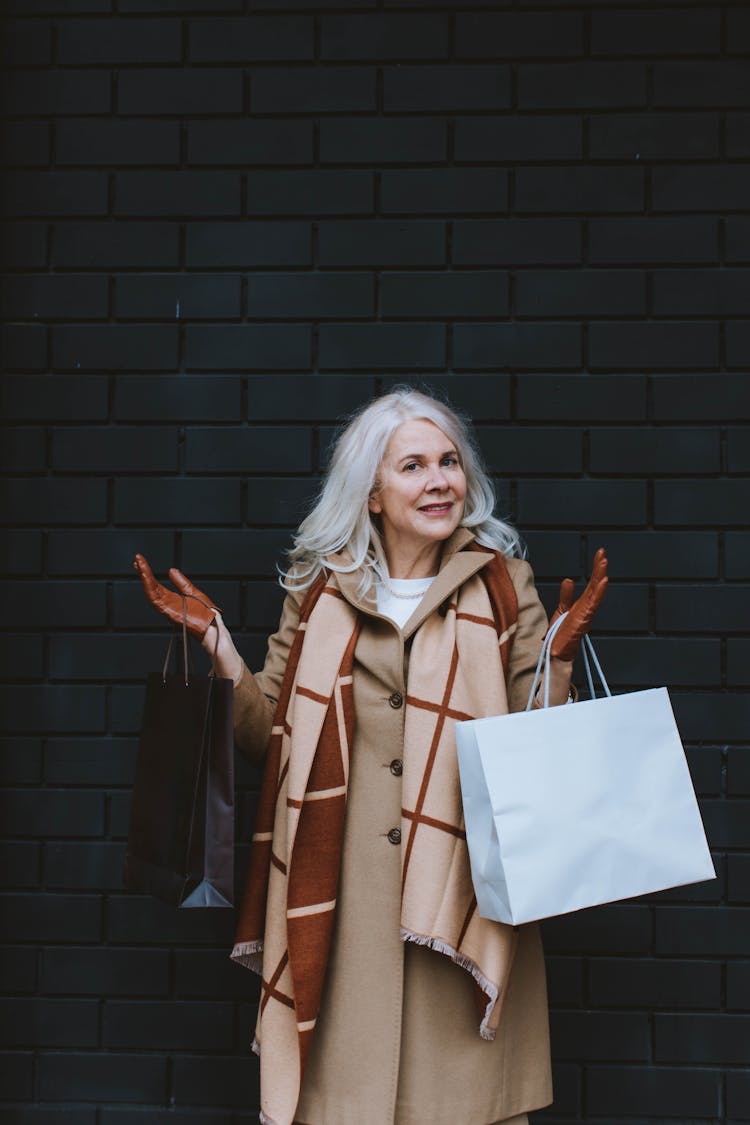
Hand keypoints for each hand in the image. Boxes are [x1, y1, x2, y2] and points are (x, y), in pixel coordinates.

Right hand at [133, 554, 219, 640]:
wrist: (212, 626)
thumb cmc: (205, 614)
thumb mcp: (193, 592)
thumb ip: (181, 582)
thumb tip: (171, 570)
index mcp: (171, 599)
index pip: (156, 584)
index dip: (148, 573)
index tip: (141, 562)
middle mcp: (167, 603)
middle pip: (151, 586)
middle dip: (143, 572)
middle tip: (137, 559)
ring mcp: (166, 608)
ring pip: (151, 591)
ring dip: (144, 577)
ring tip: (139, 564)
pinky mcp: (168, 611)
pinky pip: (155, 598)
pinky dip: (149, 587)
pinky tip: (146, 576)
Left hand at [548, 547, 608, 661]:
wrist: (556, 652)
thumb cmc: (560, 634)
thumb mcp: (562, 609)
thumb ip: (566, 595)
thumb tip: (569, 580)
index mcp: (583, 604)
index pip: (591, 583)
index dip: (596, 569)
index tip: (600, 554)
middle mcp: (587, 607)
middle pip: (595, 584)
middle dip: (599, 568)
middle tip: (602, 552)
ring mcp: (587, 613)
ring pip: (596, 592)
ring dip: (600, 576)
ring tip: (603, 562)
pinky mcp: (583, 620)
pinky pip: (593, 604)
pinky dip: (598, 592)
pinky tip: (603, 581)